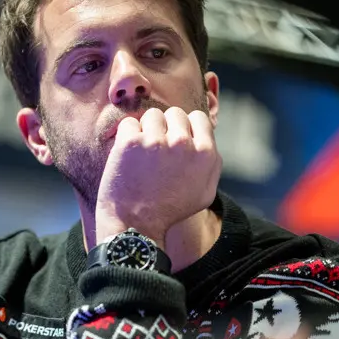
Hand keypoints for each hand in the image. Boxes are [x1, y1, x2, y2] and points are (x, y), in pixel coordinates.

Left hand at [93, 107, 220, 245]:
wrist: (135, 224)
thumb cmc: (171, 211)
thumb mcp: (206, 193)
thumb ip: (212, 163)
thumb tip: (208, 141)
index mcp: (205, 153)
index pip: (198, 117)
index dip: (186, 127)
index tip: (176, 139)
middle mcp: (183, 143)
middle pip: (174, 114)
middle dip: (166, 127)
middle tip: (157, 150)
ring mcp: (155, 141)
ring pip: (151, 115)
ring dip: (146, 129)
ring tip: (142, 153)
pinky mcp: (130, 142)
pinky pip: (129, 123)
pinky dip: (126, 135)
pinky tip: (128, 154)